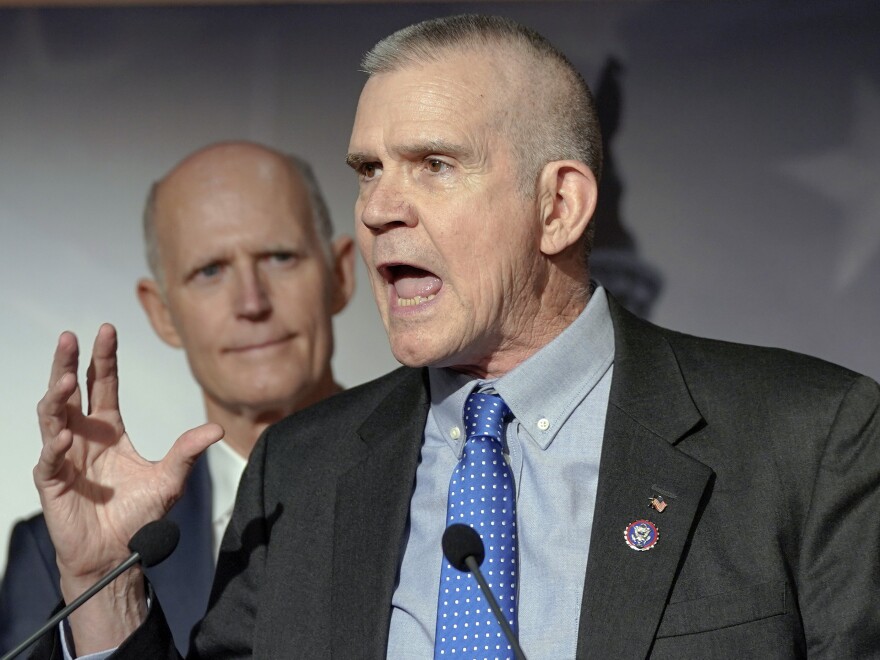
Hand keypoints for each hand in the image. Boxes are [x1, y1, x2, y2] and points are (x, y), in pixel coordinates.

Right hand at [33, 324, 222, 649]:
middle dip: (69, 363)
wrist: (118, 554)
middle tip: (70, 337)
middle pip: (71, 391)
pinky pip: (50, 458)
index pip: (103, 384)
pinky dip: (55, 444)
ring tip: (65, 377)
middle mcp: (84, 436)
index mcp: (109, 429)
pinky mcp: (53, 482)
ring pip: (52, 417)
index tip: (107, 329)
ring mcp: (65, 457)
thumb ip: (187, 451)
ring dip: (57, 396)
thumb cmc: (138, 516)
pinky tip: (64, 433)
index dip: (103, 358)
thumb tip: (217, 428)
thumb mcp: (170, 478)